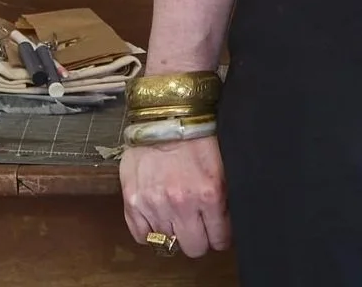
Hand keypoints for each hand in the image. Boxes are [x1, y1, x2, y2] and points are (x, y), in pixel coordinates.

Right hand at [121, 135, 230, 258]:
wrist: (164, 112)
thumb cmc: (196, 133)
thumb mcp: (223, 163)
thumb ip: (226, 196)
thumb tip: (229, 222)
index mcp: (209, 194)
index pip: (219, 239)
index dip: (220, 236)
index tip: (217, 230)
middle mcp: (181, 204)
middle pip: (194, 248)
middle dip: (199, 238)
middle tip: (197, 224)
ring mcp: (154, 205)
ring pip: (168, 243)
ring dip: (174, 231)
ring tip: (176, 213)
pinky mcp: (133, 202)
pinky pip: (142, 236)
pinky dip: (150, 231)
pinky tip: (158, 216)